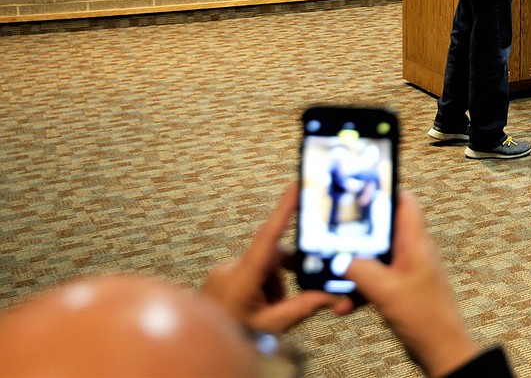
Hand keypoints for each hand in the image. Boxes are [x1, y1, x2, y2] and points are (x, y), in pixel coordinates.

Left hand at [202, 184, 350, 332]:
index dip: (284, 209)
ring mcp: (224, 272)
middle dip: (288, 277)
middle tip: (287, 303)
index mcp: (243, 277)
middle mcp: (231, 268)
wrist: (195, 348)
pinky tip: (258, 311)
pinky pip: (253, 275)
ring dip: (275, 287)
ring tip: (268, 314)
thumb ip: (303, 307)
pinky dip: (264, 289)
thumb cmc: (229, 337)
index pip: (268, 236)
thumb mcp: (271, 326)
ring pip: (265, 268)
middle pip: (274, 257)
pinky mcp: (222, 278)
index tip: (297, 186)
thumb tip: (331, 295)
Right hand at [345, 191, 480, 377]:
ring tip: (335, 279)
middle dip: (356, 234)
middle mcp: (412, 250)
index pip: (403, 200)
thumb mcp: (384, 290)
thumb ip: (359, 269)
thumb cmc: (425, 317)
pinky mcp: (401, 287)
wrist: (440, 349)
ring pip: (374, 256)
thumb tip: (338, 257)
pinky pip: (374, 279)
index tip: (356, 190)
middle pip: (382, 228)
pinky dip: (359, 288)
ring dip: (354, 268)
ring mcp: (406, 269)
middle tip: (333, 235)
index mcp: (415, 241)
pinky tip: (345, 304)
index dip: (382, 190)